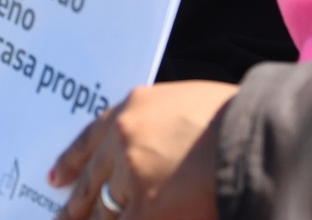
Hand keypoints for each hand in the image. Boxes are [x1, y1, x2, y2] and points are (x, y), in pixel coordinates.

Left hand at [49, 82, 236, 219]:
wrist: (255, 134)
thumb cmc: (235, 117)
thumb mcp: (186, 103)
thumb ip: (160, 125)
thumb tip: (154, 152)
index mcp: (133, 110)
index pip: (90, 137)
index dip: (72, 162)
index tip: (56, 178)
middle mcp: (124, 142)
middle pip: (93, 182)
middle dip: (75, 207)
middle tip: (61, 219)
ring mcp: (133, 180)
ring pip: (103, 212)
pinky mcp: (148, 212)